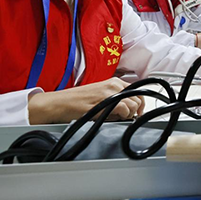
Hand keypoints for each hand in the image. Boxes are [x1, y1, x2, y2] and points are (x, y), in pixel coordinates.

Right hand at [27, 77, 144, 123]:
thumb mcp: (101, 95)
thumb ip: (116, 99)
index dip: (140, 104)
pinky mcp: (105, 101)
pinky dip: (123, 116)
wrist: (60, 103)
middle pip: (138, 98)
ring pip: (134, 104)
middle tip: (127, 117)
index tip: (137, 112)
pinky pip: (125, 109)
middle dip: (136, 110)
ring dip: (129, 114)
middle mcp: (114, 84)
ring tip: (118, 118)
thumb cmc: (77, 101)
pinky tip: (114, 118)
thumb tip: (130, 110)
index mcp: (114, 81)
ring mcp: (110, 92)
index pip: (138, 92)